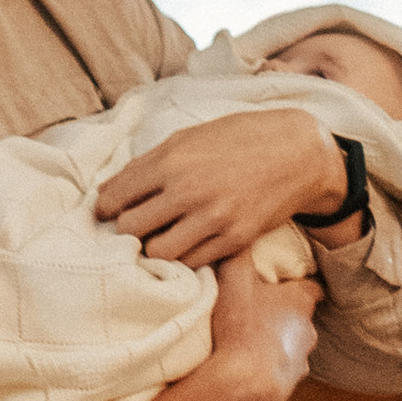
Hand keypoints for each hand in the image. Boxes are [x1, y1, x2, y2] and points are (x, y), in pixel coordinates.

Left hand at [98, 109, 351, 267]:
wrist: (296, 153)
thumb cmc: (237, 139)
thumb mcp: (188, 137)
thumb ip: (146, 164)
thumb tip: (106, 193)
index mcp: (172, 159)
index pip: (115, 197)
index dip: (105, 208)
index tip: (109, 211)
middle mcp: (189, 190)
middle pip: (130, 229)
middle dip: (126, 229)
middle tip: (134, 225)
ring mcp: (213, 218)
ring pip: (157, 253)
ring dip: (153, 247)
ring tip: (159, 237)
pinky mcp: (234, 240)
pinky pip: (191, 262)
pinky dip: (183, 256)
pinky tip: (186, 242)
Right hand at [152, 255, 318, 400]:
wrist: (240, 387)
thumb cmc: (242, 327)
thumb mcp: (235, 279)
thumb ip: (237, 251)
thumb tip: (237, 228)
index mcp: (299, 303)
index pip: (314, 286)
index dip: (302, 280)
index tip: (290, 277)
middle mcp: (306, 333)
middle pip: (300, 317)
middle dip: (283, 312)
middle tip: (258, 305)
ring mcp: (298, 364)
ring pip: (290, 346)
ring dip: (274, 342)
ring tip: (247, 338)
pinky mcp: (284, 389)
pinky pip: (276, 372)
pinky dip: (265, 368)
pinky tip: (243, 366)